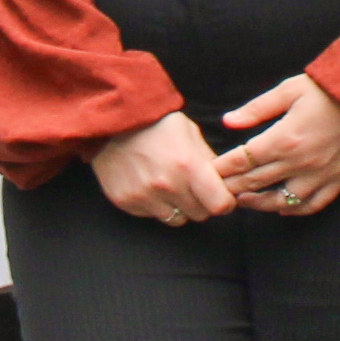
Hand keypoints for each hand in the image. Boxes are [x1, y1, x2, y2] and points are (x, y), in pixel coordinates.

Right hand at [90, 112, 235, 225]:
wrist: (114, 121)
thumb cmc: (157, 124)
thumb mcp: (190, 133)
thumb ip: (208, 159)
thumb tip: (224, 181)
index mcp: (189, 166)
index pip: (220, 204)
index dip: (225, 202)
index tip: (221, 195)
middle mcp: (167, 186)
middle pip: (200, 215)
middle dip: (202, 203)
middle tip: (194, 188)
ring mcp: (145, 196)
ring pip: (177, 219)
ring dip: (179, 207)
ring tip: (171, 187)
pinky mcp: (126, 202)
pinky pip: (152, 216)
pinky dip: (156, 205)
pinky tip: (150, 185)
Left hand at [215, 72, 339, 216]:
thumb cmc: (329, 88)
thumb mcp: (290, 89)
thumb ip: (257, 108)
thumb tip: (228, 121)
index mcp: (285, 138)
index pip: (243, 159)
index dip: (222, 166)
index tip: (209, 169)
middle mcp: (300, 162)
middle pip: (256, 181)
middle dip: (232, 185)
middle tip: (216, 189)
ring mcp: (320, 175)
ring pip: (281, 200)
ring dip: (258, 203)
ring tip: (242, 200)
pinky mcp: (337, 180)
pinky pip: (313, 204)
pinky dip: (294, 210)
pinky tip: (281, 208)